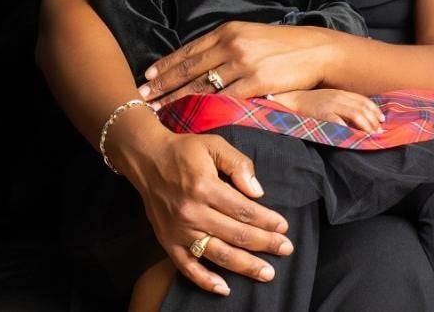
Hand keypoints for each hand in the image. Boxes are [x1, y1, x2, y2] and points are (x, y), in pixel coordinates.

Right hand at [108, 111, 293, 295]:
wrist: (147, 160)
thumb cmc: (185, 151)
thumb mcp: (215, 145)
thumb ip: (238, 164)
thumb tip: (258, 192)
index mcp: (205, 187)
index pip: (244, 210)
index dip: (267, 221)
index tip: (283, 228)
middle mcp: (192, 212)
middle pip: (236, 234)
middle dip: (265, 244)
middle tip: (286, 249)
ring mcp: (179, 231)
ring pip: (218, 254)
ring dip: (244, 266)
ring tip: (266, 273)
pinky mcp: (168, 242)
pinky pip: (187, 267)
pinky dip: (205, 281)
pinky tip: (225, 289)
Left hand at [141, 21, 338, 105]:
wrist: (317, 50)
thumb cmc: (285, 46)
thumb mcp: (251, 35)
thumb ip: (226, 46)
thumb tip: (201, 63)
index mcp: (227, 31)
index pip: (189, 50)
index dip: (166, 65)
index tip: (147, 75)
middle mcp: (231, 44)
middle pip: (189, 68)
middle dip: (162, 84)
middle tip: (141, 97)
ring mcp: (243, 64)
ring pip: (201, 86)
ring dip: (177, 100)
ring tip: (158, 111)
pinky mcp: (256, 82)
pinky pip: (224, 99)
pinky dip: (206, 109)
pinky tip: (192, 118)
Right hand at [272, 89, 384, 131]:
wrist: (292, 98)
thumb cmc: (312, 102)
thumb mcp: (331, 99)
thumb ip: (344, 104)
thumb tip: (360, 117)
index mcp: (342, 93)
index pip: (364, 101)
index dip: (375, 111)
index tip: (382, 121)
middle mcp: (338, 97)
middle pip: (362, 108)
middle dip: (373, 121)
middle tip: (378, 132)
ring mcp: (330, 104)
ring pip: (354, 113)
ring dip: (365, 125)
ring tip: (369, 135)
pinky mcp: (321, 113)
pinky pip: (337, 120)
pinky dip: (346, 128)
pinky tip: (352, 135)